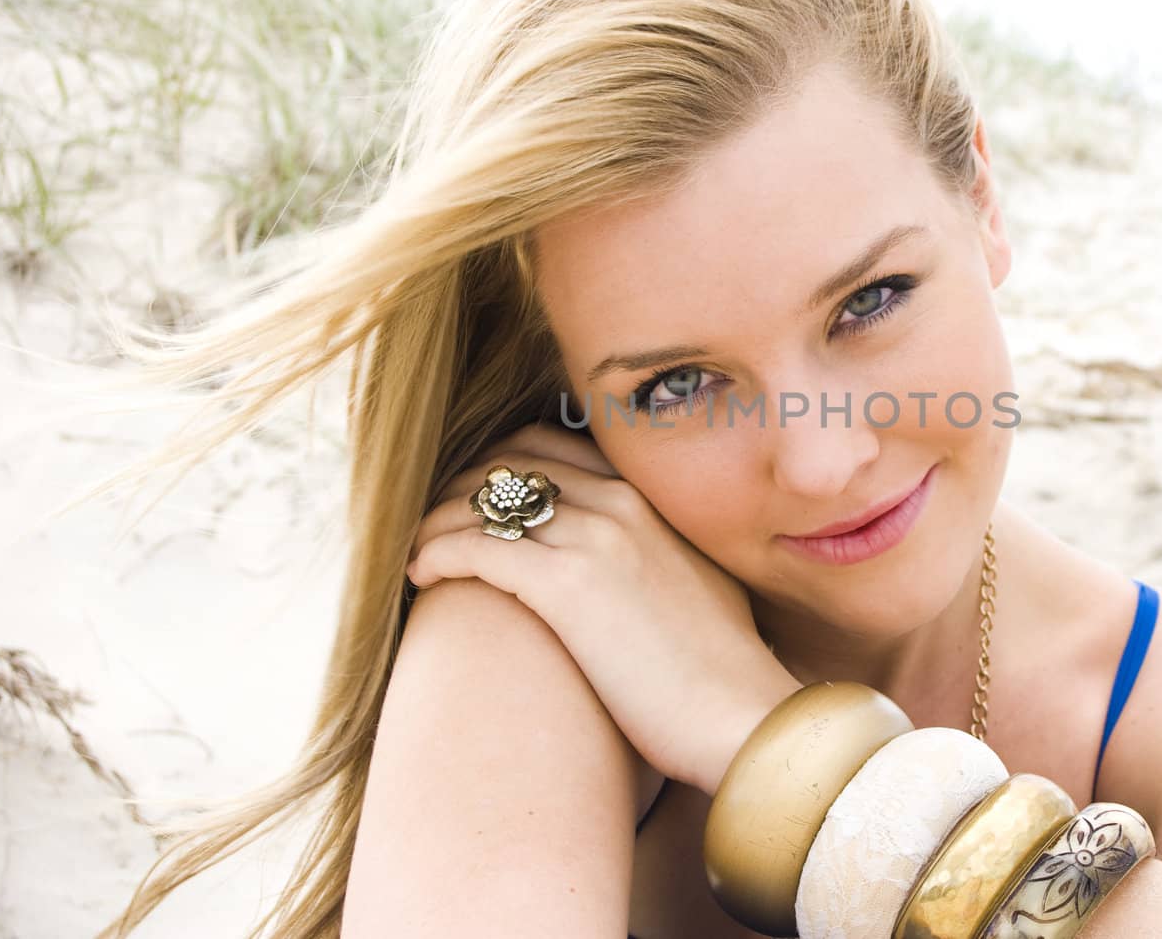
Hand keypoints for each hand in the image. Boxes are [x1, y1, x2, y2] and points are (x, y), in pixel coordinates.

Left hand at [405, 421, 800, 793]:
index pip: (553, 447)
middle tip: (433, 522)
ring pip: (485, 499)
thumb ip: (656, 556)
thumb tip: (625, 575)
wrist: (745, 714)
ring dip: (436, 519)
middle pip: (511, 462)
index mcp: (650, 499)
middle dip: (460, 486)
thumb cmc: (724, 670)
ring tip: (416, 550)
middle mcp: (621, 502)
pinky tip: (420, 575)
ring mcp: (596, 538)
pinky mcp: (568, 586)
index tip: (473, 499)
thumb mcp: (697, 586)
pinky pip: (477, 547)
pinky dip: (436, 553)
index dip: (501, 467)